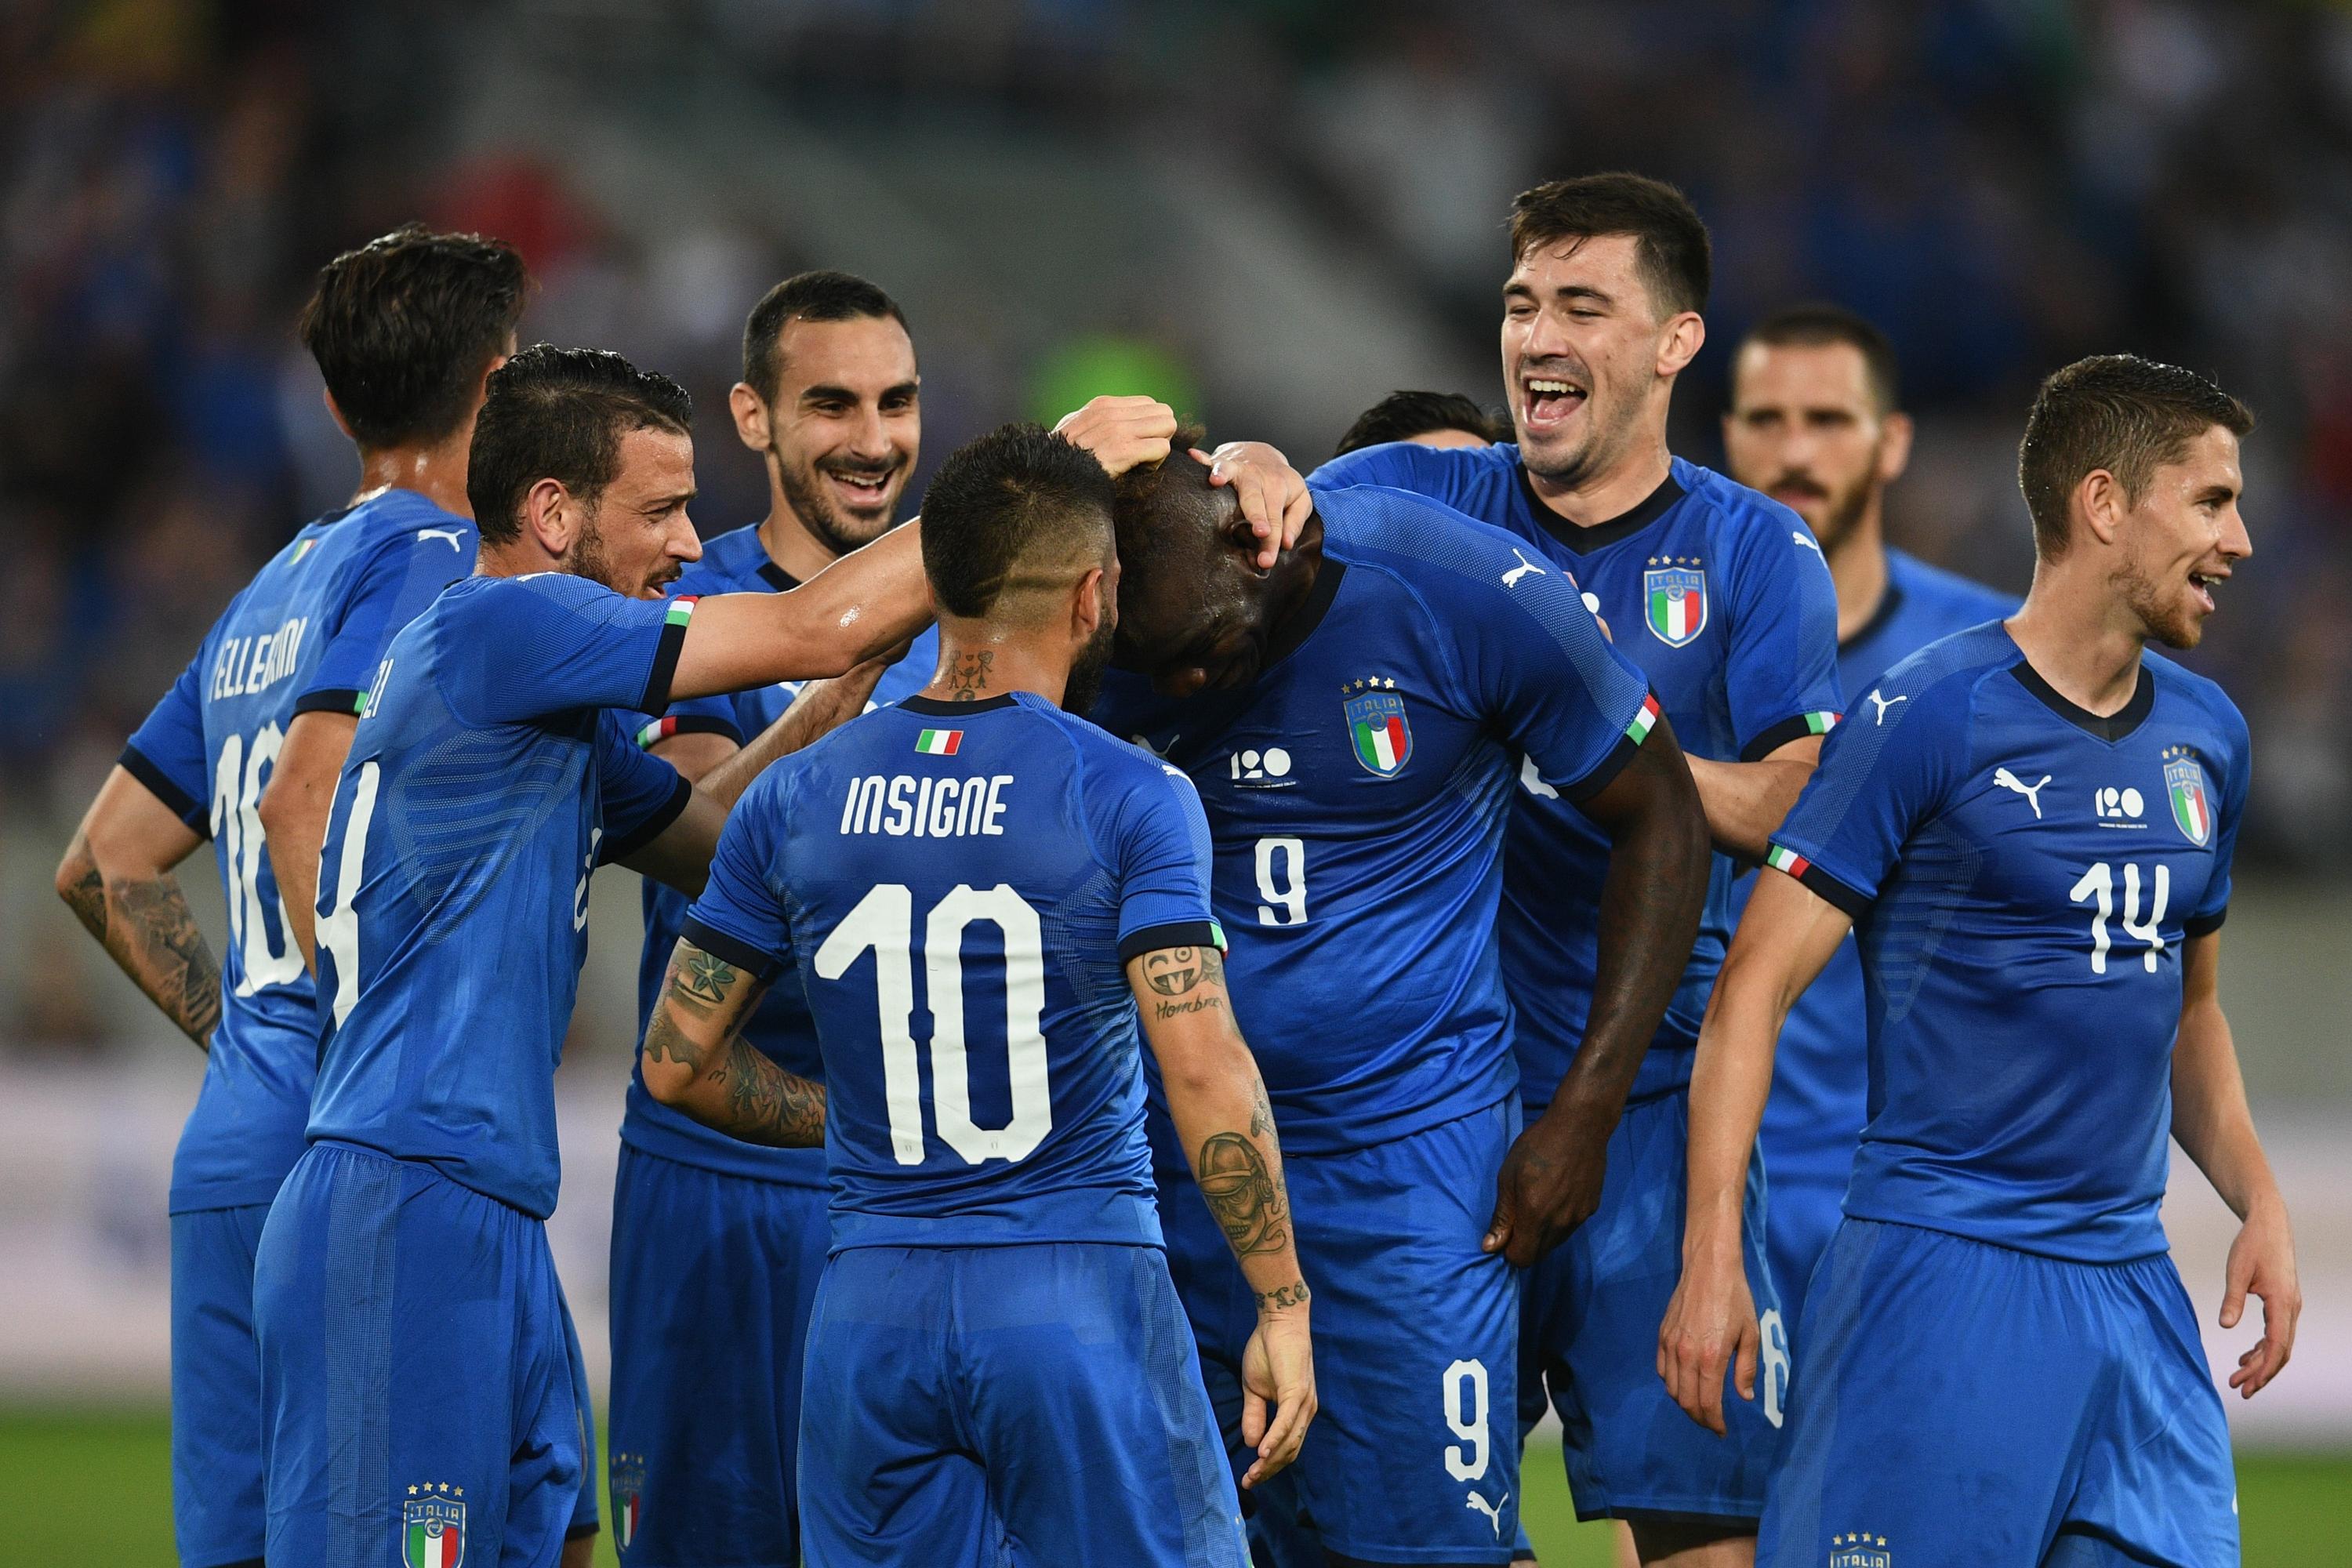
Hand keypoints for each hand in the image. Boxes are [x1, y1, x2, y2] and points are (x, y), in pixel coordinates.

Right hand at [1054, 395, 1175, 477]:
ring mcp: (1118, 429)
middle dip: (1160, 435)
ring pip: (1168, 426)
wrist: (1049, 477)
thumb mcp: (1075, 429)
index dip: (1149, 426)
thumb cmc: (1061, 459)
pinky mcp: (1124, 450)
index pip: (1149, 404)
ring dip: (1160, 447)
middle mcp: (1112, 412)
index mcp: (1103, 405)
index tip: (1135, 444)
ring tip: (1141, 461)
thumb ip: (1096, 422)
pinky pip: (1162, 447)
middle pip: (1164, 412)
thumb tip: (1116, 422)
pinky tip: (1137, 471)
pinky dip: (1156, 462)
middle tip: (1143, 454)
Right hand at [1197, 441, 1311, 567]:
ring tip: (1215, 481)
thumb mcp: (1299, 500)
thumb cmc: (1281, 483)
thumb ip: (1295, 522)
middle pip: (1255, 499)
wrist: (1263, 453)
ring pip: (1231, 472)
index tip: (1267, 561)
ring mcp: (1237, 468)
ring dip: (1223, 474)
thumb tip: (1285, 543)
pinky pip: (1211, 459)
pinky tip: (1193, 457)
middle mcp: (1257, 478)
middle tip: (1260, 533)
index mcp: (1278, 489)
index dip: (1271, 541)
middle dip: (1257, 516)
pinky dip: (1202, 459)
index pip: (1275, 519)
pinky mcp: (1221, 462)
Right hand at [1238, 1300, 1315, 1487]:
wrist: (1278, 1321)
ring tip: (1252, 1473)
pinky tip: (1262, 1452)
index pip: (1286, 1448)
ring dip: (1270, 1461)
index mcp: (1297, 1412)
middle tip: (1248, 1483)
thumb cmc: (1268, 1351)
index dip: (1268, 1466)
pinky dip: (1275, 1439)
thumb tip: (1252, 1444)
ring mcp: (1304, 1403)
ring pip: (1290, 1442)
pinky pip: (1287, 1422)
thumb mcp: (1254, 1389)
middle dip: (1269, 1471)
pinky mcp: (1297, 1392)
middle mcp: (1306, 1411)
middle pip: (1290, 1452)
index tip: (1249, 1478)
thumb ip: (1254, 1416)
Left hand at [1481, 1100, 1610, 1266]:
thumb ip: (1502, 1216)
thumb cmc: (1537, 1147)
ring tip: (1539, 1201)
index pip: (1522, 1258)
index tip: (1506, 1231)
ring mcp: (1579, 1218)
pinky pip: (1570, 1227)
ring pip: (1555, 1242)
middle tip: (1519, 1215)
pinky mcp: (1591, 1209)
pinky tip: (1557, 1194)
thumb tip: (1490, 1247)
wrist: (1580, 1127)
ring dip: (1543, 1233)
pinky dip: (1560, 1221)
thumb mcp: (1508, 1177)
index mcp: (1536, 1216)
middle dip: (1525, 1244)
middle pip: (1539, 1254)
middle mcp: (1560, 1224)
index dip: (1509, 1250)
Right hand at [1657, 1246, 1757, 1435]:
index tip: (1722, 1431)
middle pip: (1686, 1401)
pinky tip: (1685, 1383)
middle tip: (1712, 1423)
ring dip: (1685, 1403)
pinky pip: (1662, 1369)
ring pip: (1671, 1388)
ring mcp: (1671, 1345)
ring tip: (1700, 1406)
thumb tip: (1744, 1396)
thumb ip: (1746, 1368)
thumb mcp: (1751, 1333)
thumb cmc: (1735, 1299)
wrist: (1709, 1267)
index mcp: (1711, 1357)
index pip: (1707, 1403)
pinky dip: (1671, 1383)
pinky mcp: (1662, 1336)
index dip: (1714, 1423)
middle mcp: (1687, 1355)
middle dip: (1700, 1418)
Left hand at [2221, 1197, 2299, 1397]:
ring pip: (2279, 1344)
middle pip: (2280, 1351)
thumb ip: (2232, 1300)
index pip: (2277, 1345)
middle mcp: (2291, 1308)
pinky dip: (2262, 1347)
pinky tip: (2245, 1356)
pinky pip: (2276, 1333)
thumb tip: (2225, 1326)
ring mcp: (2290, 1306)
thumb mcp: (2237, 1271)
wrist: (2269, 1224)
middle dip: (2261, 1373)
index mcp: (2283, 1303)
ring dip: (2261, 1362)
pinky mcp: (2283, 1303)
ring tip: (2238, 1377)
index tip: (2247, 1385)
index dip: (2264, 1369)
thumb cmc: (2252, 1244)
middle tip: (2239, 1389)